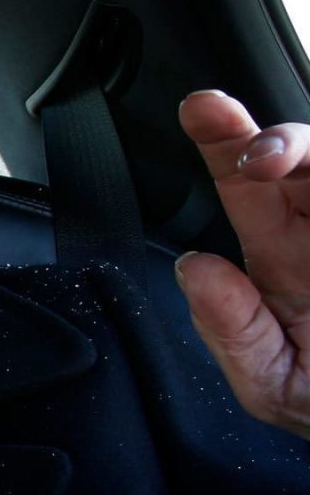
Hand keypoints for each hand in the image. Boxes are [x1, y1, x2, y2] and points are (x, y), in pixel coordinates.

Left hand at [174, 91, 309, 437]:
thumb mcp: (273, 385)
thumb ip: (232, 332)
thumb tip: (197, 271)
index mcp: (284, 259)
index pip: (246, 189)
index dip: (222, 142)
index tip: (201, 110)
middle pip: (299, 158)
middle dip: (274, 137)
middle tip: (257, 155)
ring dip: (309, 154)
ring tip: (282, 167)